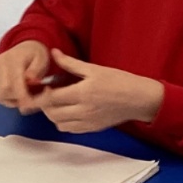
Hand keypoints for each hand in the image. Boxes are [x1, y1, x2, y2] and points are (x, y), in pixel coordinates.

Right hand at [0, 41, 50, 114]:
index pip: (14, 81)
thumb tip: (30, 79)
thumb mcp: (41, 59)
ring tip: (23, 98)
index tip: (31, 103)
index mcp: (13, 58)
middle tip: (28, 101)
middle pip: (3, 90)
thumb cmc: (35, 55)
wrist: (25, 48)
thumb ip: (36, 70)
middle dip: (17, 99)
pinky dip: (7, 99)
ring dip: (12, 100)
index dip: (22, 95)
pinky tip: (17, 96)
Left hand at [35, 49, 163, 133]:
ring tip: (58, 104)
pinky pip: (71, 130)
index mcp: (82, 93)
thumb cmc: (119, 81)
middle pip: (52, 113)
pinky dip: (64, 122)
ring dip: (54, 115)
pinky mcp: (92, 128)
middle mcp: (83, 111)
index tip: (46, 85)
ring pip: (59, 124)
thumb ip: (70, 63)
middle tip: (49, 95)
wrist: (138, 99)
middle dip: (46, 104)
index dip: (44, 93)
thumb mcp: (94, 69)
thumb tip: (54, 53)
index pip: (52, 98)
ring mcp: (88, 122)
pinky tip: (69, 112)